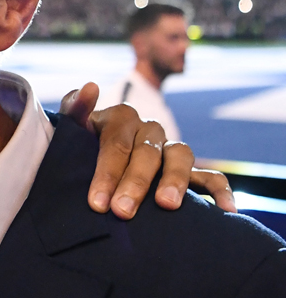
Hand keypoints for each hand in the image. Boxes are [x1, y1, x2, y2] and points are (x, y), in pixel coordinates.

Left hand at [59, 83, 236, 217]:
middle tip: (121, 211)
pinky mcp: (189, 170)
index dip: (107, 173)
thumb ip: (75, 110)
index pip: (116, 143)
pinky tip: (226, 209)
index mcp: (121, 117)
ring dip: (175, 180)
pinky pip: (211, 176)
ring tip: (166, 205)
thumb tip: (90, 86)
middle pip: (146, 153)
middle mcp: (148, 129)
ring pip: (181, 156)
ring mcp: (169, 148)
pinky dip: (221, 190)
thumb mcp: (71, 129)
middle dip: (134, 183)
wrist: (91, 157)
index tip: (96, 202)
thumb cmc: (79, 146)